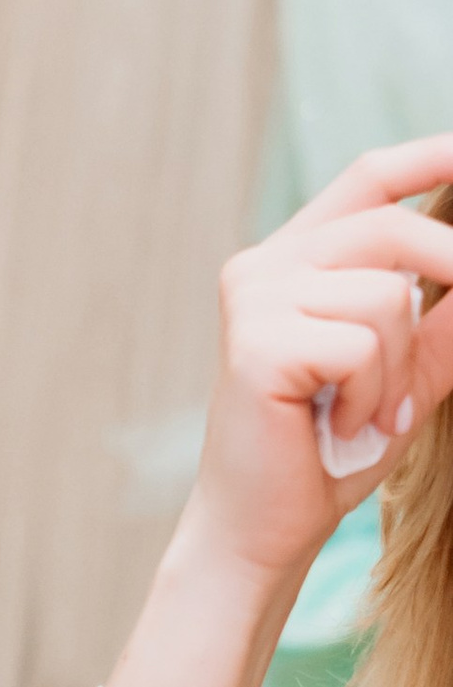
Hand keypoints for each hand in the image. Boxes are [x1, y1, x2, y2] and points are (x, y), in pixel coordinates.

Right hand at [192, 138, 452, 582]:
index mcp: (290, 262)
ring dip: (399, 370)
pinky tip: (337, 428)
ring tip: (366, 416)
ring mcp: (253, 301)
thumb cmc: (324, 454)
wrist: (262, 531)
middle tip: (442, 355)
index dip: (428, 155)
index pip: (368, 181)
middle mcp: (263, 268)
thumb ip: (443, 316)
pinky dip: (371, 397)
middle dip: (450, 272)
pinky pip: (363, 344)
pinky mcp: (256, 345)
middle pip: (391, 226)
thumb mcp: (403, 371)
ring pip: (386, 295)